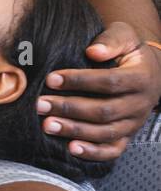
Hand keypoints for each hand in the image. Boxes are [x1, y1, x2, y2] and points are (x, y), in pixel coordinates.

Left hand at [36, 21, 160, 161]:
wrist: (151, 74)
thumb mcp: (126, 37)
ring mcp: (134, 123)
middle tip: (40, 105)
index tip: (51, 79)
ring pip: (105, 133)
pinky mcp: (127, 137)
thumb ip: (111, 40)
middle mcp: (140, 104)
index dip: (80, 81)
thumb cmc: (130, 52)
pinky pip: (112, 150)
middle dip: (69, 108)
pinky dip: (92, 153)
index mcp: (141, 78)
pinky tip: (70, 148)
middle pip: (104, 111)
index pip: (109, 82)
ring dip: (74, 131)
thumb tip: (93, 51)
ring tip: (47, 125)